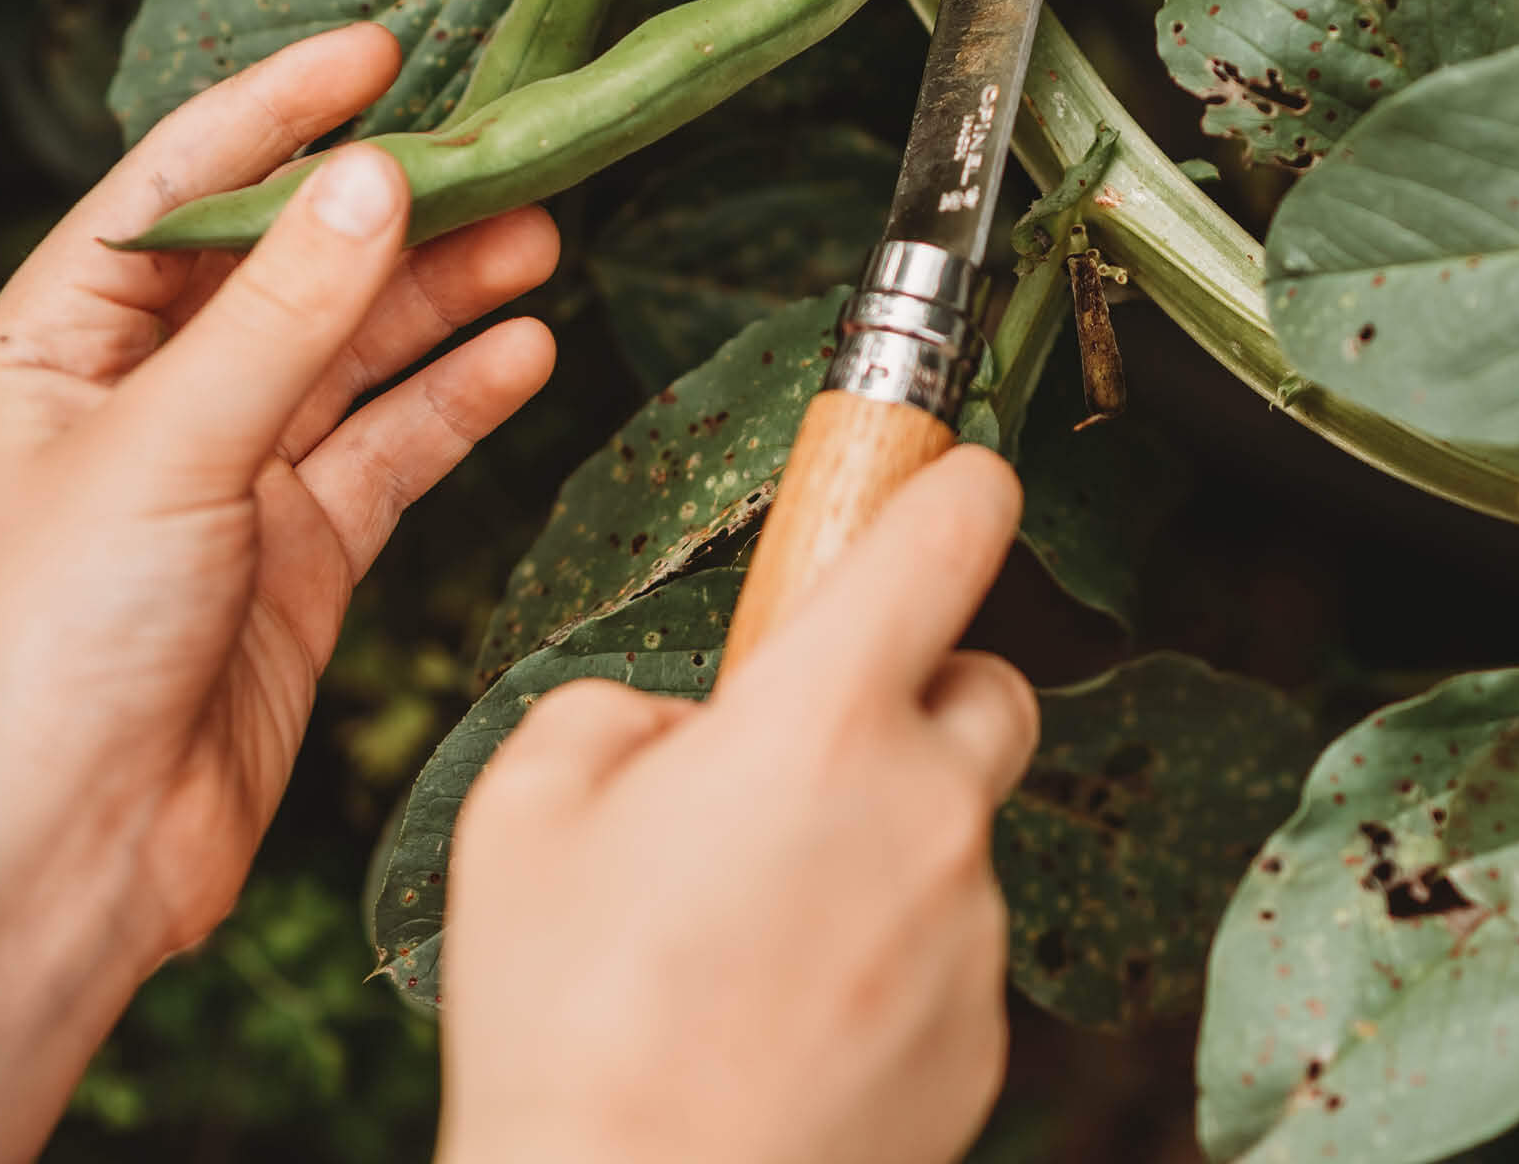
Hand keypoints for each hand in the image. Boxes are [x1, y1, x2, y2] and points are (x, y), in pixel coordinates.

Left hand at [0, 22, 556, 1162]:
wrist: (73, 858)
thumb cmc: (53, 643)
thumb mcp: (167, 446)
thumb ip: (284, 313)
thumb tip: (378, 177)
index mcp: (63, 343)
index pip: (183, 186)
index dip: (280, 111)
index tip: (382, 54)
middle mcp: (150, 393)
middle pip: (291, 264)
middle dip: (395, 210)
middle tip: (508, 151)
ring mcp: (232, 471)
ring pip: (357, 352)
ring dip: (444, 295)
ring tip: (545, 234)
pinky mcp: (301, 547)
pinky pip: (394, 446)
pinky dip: (458, 399)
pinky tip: (527, 352)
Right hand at [439, 447, 1037, 1163]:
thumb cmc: (563, 1017)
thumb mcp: (529, 806)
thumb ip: (620, 712)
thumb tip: (690, 730)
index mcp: (818, 719)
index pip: (944, 539)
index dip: (957, 483)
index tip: (954, 473)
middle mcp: (923, 810)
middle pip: (989, 686)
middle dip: (921, 689)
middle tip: (816, 746)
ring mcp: (969, 934)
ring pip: (954, 831)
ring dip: (882, 839)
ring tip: (753, 933)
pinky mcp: (983, 1045)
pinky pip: (950, 949)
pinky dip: (890, 951)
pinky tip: (786, 1017)